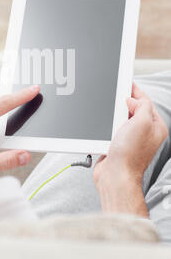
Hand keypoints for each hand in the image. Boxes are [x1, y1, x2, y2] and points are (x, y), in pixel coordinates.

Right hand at [94, 83, 167, 216]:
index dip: (135, 92)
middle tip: (116, 101)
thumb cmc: (129, 155)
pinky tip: (104, 129)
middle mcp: (144, 133)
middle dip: (123, 104)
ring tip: (111, 120)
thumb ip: (142, 105)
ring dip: (113, 116)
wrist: (114, 176)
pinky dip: (106, 127)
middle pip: (132, 109)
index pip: (146, 102)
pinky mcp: (117, 145)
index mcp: (155, 127)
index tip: (125, 83)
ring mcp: (130, 140)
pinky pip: (111, 129)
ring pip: (120, 119)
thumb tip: (132, 100)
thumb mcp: (142, 122)